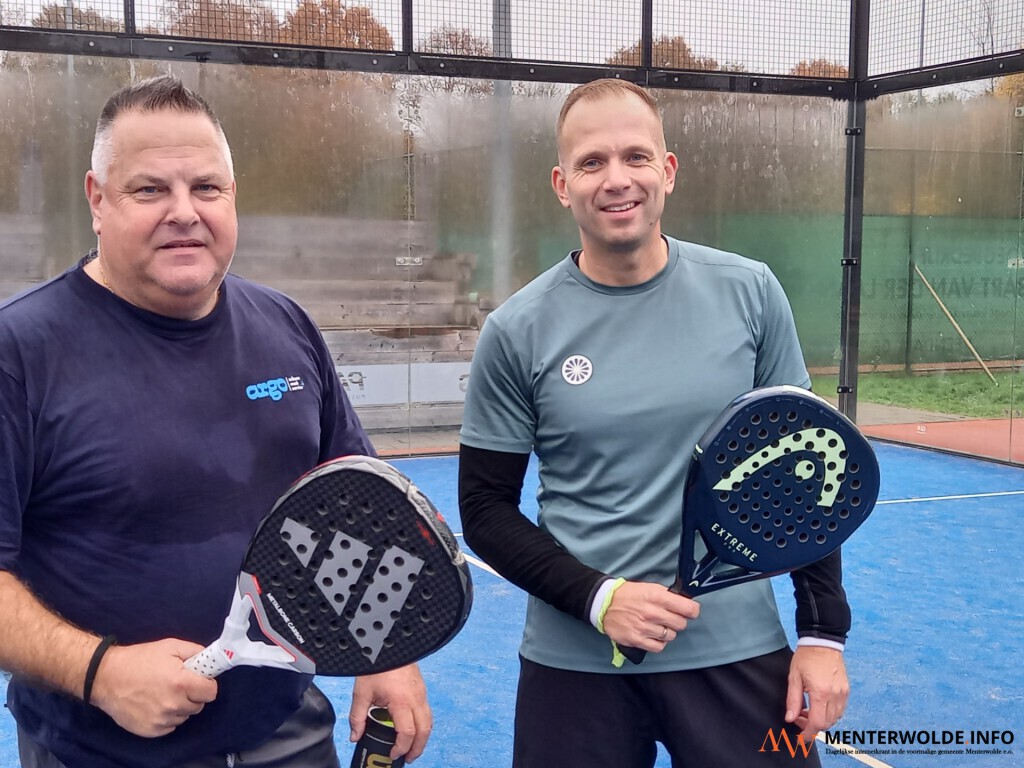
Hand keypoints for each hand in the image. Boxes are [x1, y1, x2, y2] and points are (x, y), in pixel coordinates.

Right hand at [90, 638, 217, 736]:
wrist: (106, 676)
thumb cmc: (139, 659)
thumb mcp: (170, 646)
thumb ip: (196, 652)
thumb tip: (210, 660)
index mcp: (181, 683)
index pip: (211, 692)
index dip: (207, 684)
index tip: (200, 680)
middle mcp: (173, 705)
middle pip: (199, 705)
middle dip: (193, 694)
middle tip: (178, 683)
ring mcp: (161, 720)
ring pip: (184, 716)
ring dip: (179, 706)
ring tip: (163, 692)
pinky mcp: (150, 730)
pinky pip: (170, 726)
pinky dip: (167, 717)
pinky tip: (155, 703)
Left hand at [349, 664, 430, 761]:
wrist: (387, 642)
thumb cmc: (376, 665)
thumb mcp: (362, 692)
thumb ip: (358, 717)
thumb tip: (355, 735)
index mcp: (401, 702)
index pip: (407, 733)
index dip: (401, 748)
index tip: (393, 754)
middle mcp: (416, 699)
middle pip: (425, 731)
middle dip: (418, 748)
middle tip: (408, 758)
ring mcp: (422, 693)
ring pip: (429, 721)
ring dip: (423, 737)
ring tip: (412, 747)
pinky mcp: (422, 688)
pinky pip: (427, 711)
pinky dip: (423, 724)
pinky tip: (413, 727)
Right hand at [600, 581, 699, 653]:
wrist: (605, 603)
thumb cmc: (628, 594)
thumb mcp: (649, 587)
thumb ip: (667, 596)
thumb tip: (686, 604)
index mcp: (656, 596)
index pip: (687, 608)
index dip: (692, 611)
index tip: (691, 612)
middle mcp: (652, 613)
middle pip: (681, 624)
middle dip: (678, 621)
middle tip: (670, 618)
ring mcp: (644, 628)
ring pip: (671, 636)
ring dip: (667, 632)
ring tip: (657, 625)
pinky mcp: (636, 640)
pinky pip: (659, 647)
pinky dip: (659, 642)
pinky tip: (653, 635)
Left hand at [785, 646, 848, 739]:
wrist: (823, 642)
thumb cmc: (806, 657)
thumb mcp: (794, 678)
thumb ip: (792, 700)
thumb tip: (790, 718)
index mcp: (820, 692)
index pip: (817, 722)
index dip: (808, 732)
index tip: (800, 736)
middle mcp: (834, 695)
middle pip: (826, 723)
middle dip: (812, 726)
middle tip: (799, 717)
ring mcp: (843, 693)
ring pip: (835, 718)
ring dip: (821, 720)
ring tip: (808, 710)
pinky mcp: (846, 690)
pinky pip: (840, 710)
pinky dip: (830, 713)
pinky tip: (819, 705)